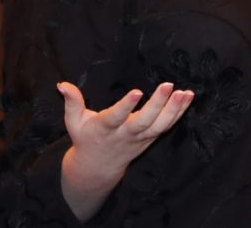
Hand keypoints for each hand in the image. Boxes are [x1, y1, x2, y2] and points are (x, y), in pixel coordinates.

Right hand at [58, 82, 192, 219]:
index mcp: (105, 129)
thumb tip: (62, 84)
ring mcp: (141, 138)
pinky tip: (188, 97)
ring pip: (160, 126)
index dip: (125, 106)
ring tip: (185, 92)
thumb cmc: (86, 139)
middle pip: (144, 122)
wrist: (99, 167)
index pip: (116, 117)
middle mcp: (126, 134)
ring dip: (174, 109)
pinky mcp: (151, 138)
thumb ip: (72, 102)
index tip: (136, 91)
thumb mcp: (74, 122)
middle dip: (157, 104)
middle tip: (168, 85)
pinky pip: (168, 126)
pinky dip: (179, 113)